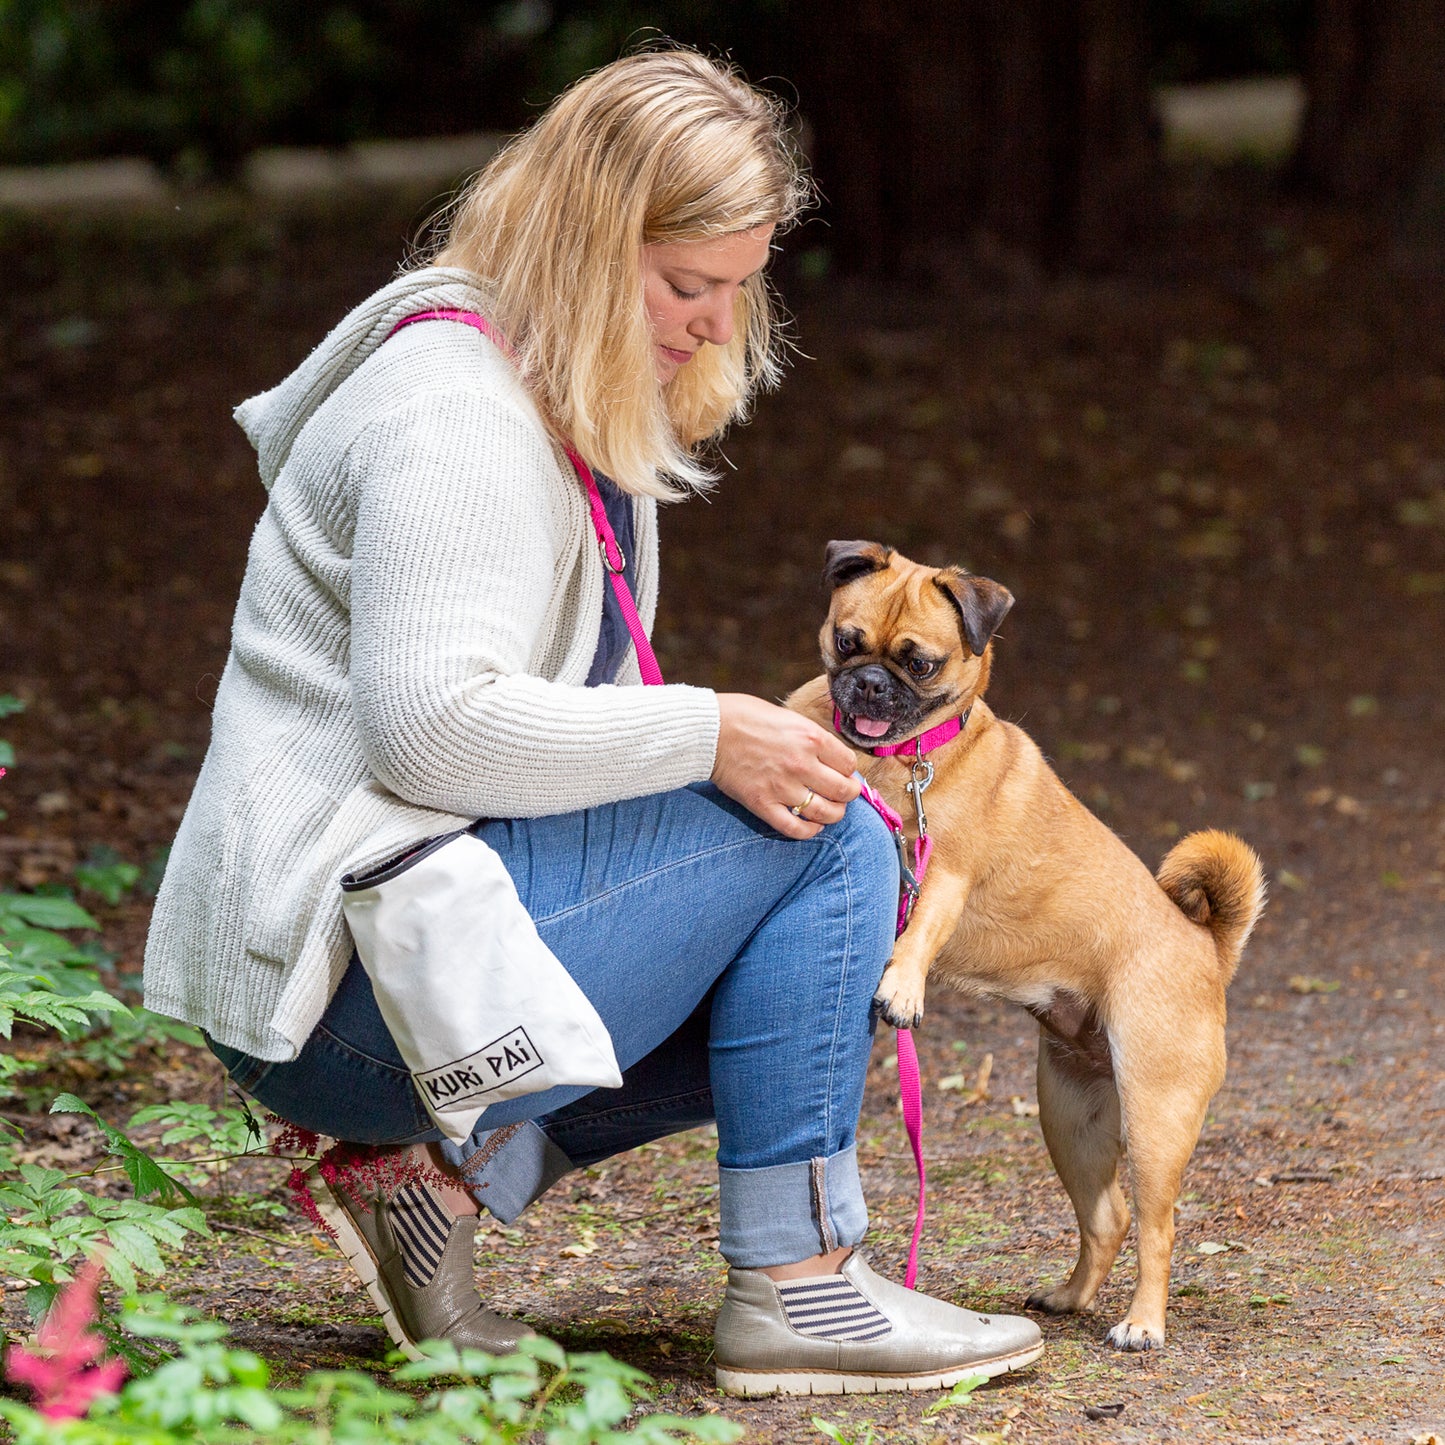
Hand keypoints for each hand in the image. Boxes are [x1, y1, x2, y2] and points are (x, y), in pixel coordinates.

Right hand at [710, 693, 860, 838]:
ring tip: (830, 810)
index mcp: (811, 738)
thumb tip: (831, 757)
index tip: (842, 772)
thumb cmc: (745, 717)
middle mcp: (801, 764)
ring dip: (834, 814)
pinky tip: (812, 825)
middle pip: (844, 791)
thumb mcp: (788, 717)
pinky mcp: (762, 804)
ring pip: (826, 813)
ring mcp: (782, 787)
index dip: (848, 770)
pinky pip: (795, 828)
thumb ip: (811, 738)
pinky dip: (809, 831)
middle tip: (844, 793)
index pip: (849, 764)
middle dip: (849, 794)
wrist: (708, 730)